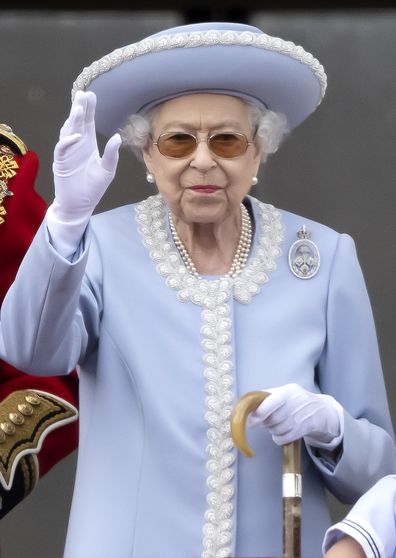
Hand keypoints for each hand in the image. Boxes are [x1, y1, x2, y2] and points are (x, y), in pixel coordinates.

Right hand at [47, 90, 120, 255]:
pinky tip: (77, 135)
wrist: (79, 205)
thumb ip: (112, 155)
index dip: (89, 110)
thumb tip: (117, 136)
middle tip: (83, 94)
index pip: (88, 123)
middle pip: (77, 123)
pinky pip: (62, 149)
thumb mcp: (107, 171)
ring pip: (68, 132)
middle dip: (80, 108)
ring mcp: (67, 153)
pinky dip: (68, 141)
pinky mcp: (61, 163)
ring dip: (72, 120)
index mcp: (88, 145)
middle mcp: (77, 145)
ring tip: (79, 108)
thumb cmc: (92, 189)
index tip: (91, 95)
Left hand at [247, 383, 342, 448]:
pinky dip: (278, 437)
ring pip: (277, 429)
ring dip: (272, 429)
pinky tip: (280, 432)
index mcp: (288, 391)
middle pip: (273, 418)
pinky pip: (283, 438)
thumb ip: (266, 396)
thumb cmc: (295, 400)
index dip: (259, 413)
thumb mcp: (284, 392)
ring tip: (275, 424)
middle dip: (265, 422)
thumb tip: (246, 405)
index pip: (271, 402)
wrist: (321, 410)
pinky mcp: (303, 430)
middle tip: (265, 420)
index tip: (250, 420)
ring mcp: (301, 418)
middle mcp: (296, 403)